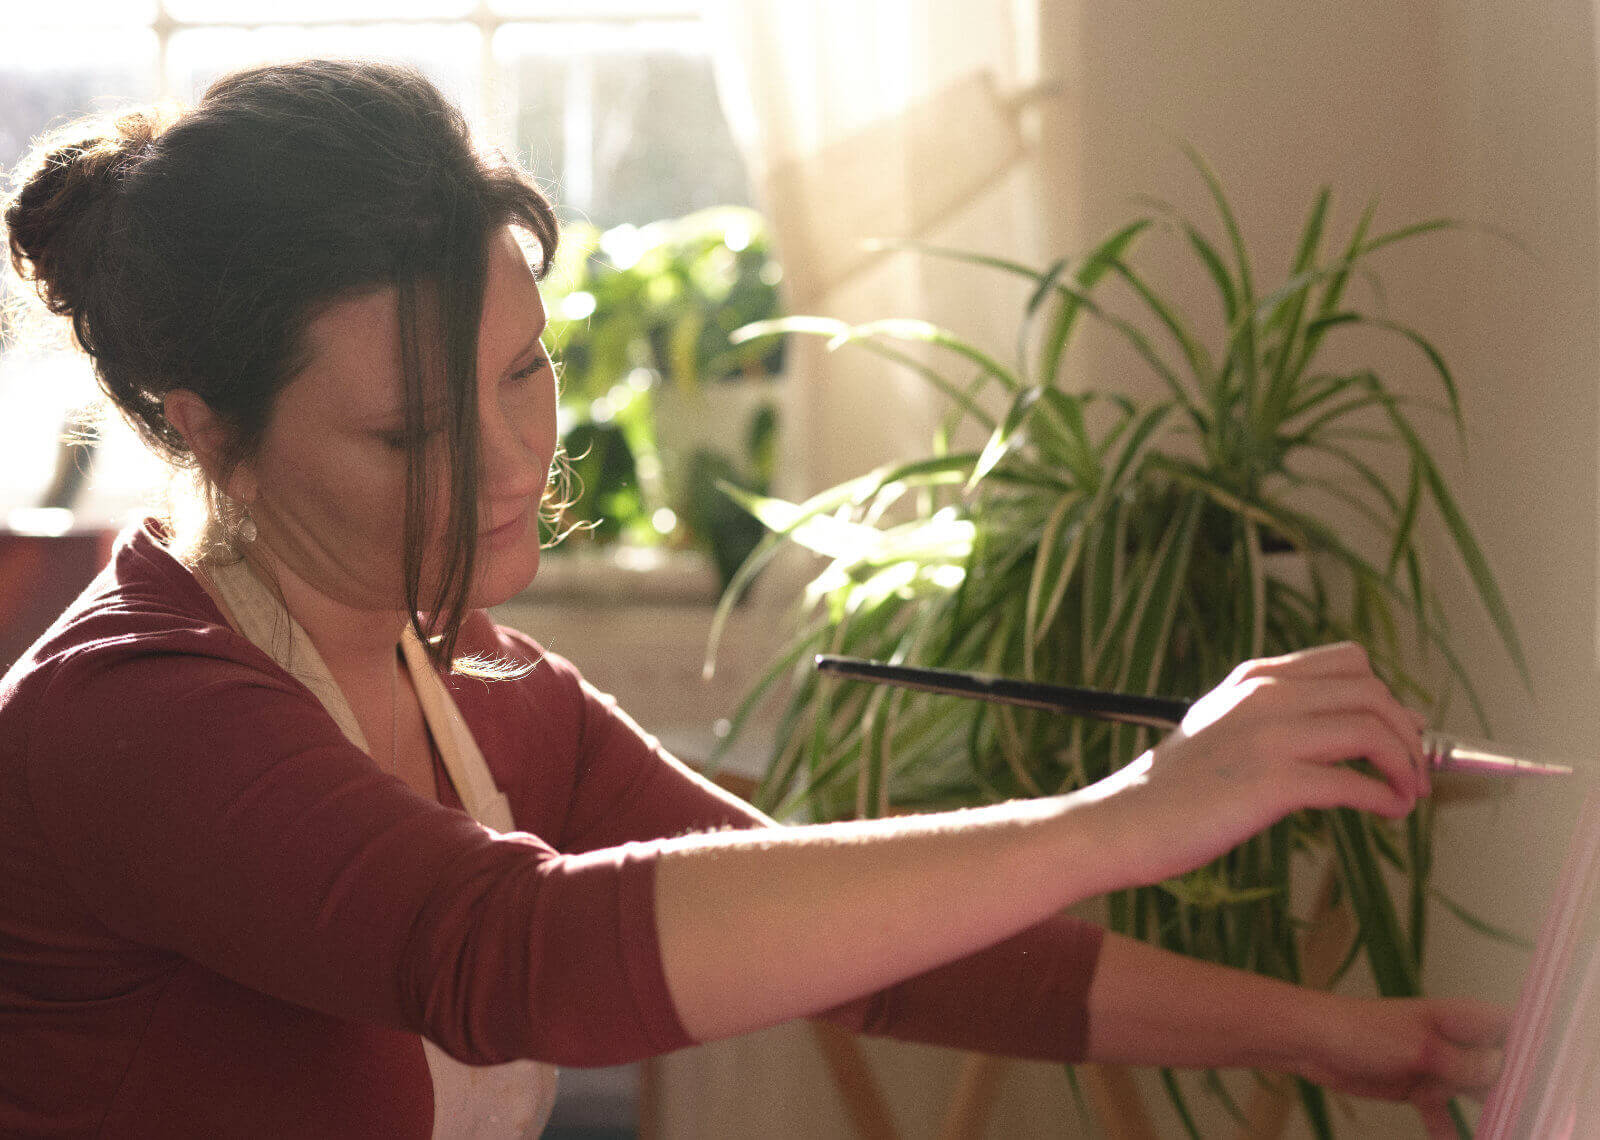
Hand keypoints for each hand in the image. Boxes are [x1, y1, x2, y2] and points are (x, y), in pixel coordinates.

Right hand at [1091, 642, 1428, 884]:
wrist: (1126, 821)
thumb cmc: (1174, 787)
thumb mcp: (1222, 725)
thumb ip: (1275, 715)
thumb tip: (1349, 729)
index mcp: (1255, 678)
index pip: (1349, 662)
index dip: (1388, 696)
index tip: (1403, 731)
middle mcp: (1265, 696)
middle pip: (1372, 692)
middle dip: (1407, 732)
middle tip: (1416, 769)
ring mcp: (1268, 736)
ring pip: (1371, 729)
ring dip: (1405, 764)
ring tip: (1408, 793)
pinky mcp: (1271, 783)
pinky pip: (1353, 782)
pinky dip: (1384, 798)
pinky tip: (1387, 812)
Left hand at [1300, 995, 1510, 1137]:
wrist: (1313, 1043)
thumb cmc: (1361, 1030)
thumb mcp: (1420, 1049)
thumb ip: (1463, 1063)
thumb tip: (1501, 1070)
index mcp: (1459, 1019)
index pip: (1510, 1027)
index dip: (1530, 1049)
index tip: (1538, 1078)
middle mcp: (1454, 1040)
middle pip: (1498, 1065)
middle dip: (1514, 1089)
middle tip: (1527, 1115)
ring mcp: (1437, 1064)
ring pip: (1476, 1092)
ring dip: (1490, 1111)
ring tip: (1507, 1129)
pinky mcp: (1418, 1087)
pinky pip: (1443, 1114)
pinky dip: (1451, 1131)